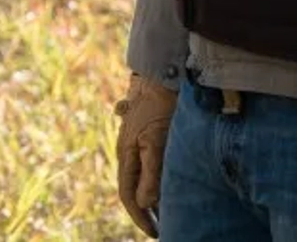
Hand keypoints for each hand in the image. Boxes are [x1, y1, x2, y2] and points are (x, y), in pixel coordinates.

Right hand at [114, 72, 177, 236]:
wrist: (161, 70)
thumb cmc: (160, 106)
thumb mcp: (157, 142)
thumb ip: (151, 173)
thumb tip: (144, 203)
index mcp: (126, 154)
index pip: (128, 195)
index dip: (140, 216)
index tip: (155, 233)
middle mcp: (128, 148)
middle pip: (134, 186)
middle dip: (146, 208)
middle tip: (163, 225)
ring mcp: (137, 139)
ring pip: (142, 173)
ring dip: (153, 191)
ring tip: (168, 207)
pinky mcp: (149, 130)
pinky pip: (150, 160)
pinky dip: (158, 175)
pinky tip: (170, 177)